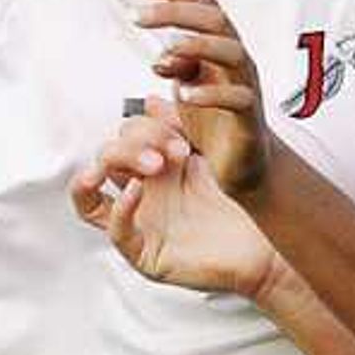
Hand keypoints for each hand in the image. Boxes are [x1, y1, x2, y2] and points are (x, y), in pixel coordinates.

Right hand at [70, 102, 281, 300]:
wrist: (266, 243)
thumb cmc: (240, 206)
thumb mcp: (208, 159)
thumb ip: (180, 130)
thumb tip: (153, 99)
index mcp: (153, 170)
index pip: (122, 138)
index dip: (145, 126)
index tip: (178, 126)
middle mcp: (140, 195)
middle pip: (106, 158)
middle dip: (134, 144)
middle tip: (175, 150)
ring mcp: (138, 224)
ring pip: (88, 194)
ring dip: (108, 168)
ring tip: (148, 163)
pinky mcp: (145, 255)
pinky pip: (116, 232)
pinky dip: (121, 208)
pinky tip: (138, 190)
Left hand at [132, 0, 274, 200]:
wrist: (241, 163)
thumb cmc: (214, 120)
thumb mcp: (188, 86)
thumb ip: (176, 65)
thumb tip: (160, 56)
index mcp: (221, 45)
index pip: (203, 3)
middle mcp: (237, 59)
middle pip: (215, 19)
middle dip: (175, 12)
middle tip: (138, 17)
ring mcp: (247, 85)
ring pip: (232, 51)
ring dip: (196, 46)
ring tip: (165, 52)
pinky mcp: (249, 117)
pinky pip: (237, 98)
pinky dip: (211, 94)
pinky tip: (185, 95)